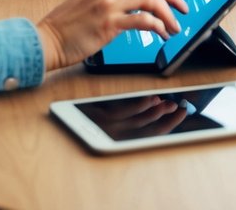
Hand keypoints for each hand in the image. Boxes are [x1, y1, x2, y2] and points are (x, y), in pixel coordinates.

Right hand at [36, 0, 187, 70]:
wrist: (46, 40)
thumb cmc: (68, 25)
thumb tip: (142, 5)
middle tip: (183, 9)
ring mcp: (108, 2)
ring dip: (169, 14)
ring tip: (174, 27)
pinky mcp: (109, 22)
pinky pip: (144, 20)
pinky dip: (158, 27)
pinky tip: (161, 34)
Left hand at [76, 94, 190, 138]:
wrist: (57, 97)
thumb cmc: (76, 112)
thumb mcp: (105, 116)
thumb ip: (127, 115)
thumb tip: (151, 107)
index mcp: (112, 139)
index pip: (146, 136)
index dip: (166, 126)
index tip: (179, 115)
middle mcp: (108, 137)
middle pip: (144, 131)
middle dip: (164, 120)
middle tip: (178, 110)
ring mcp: (101, 128)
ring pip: (135, 123)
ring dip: (154, 113)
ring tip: (168, 105)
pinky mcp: (94, 119)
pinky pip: (121, 114)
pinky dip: (138, 106)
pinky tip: (150, 98)